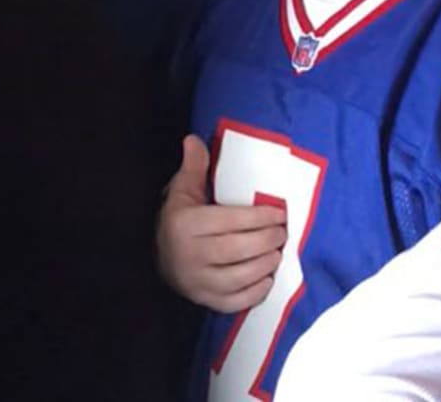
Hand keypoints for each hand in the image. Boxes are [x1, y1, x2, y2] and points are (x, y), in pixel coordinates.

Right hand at [157, 135, 286, 311]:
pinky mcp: (205, 301)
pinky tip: (268, 277)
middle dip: (267, 240)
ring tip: (279, 252)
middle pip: (237, 250)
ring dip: (266, 265)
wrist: (157, 261)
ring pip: (239, 276)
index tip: (279, 213)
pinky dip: (256, 291)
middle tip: (284, 232)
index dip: (258, 217)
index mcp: (186, 225)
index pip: (229, 221)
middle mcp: (190, 256)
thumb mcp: (183, 192)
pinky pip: (236, 302)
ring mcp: (197, 282)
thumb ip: (194, 167)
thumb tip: (193, 139)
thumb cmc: (179, 221)